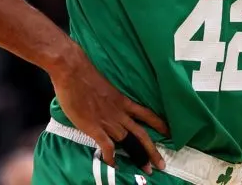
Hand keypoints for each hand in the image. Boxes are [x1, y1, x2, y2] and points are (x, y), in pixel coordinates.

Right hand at [49, 45, 167, 173]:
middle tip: (161, 165)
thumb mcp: (105, 87)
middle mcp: (119, 113)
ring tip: (146, 169)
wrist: (73, 72)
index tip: (169, 133)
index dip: (158, 124)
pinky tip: (114, 164)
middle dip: (152, 151)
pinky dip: (111, 157)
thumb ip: (109, 98)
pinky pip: (107, 146)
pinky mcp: (95, 128)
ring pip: (128, 142)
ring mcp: (108, 121)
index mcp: (123, 101)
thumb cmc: (86, 75)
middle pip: (141, 135)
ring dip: (138, 157)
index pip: (146, 114)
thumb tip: (107, 104)